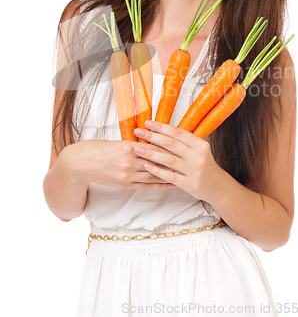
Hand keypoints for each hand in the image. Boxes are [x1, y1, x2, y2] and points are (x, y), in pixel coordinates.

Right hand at [59, 139, 175, 189]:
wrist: (79, 163)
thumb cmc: (96, 149)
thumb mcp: (115, 142)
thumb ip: (132, 144)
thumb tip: (148, 141)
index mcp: (127, 147)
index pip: (152, 146)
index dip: (167, 147)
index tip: (181, 146)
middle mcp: (128, 162)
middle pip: (156, 161)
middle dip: (173, 161)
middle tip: (189, 160)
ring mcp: (126, 175)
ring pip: (153, 174)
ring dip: (169, 173)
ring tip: (184, 172)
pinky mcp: (124, 184)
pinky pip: (145, 185)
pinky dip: (159, 184)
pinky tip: (170, 183)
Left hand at [133, 120, 222, 201]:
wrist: (217, 186)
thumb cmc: (203, 165)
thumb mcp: (199, 150)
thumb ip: (183, 142)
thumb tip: (161, 131)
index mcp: (200, 144)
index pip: (178, 133)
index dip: (161, 127)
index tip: (147, 123)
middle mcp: (198, 156)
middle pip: (172, 144)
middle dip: (153, 137)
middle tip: (138, 132)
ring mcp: (195, 171)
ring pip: (169, 160)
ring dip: (151, 154)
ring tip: (137, 149)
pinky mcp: (190, 184)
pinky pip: (171, 176)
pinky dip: (158, 171)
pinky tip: (147, 166)